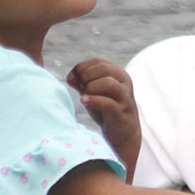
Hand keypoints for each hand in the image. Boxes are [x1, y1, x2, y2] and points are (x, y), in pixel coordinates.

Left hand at [68, 59, 141, 176]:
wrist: (123, 133)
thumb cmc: (106, 110)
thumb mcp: (94, 93)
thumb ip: (82, 83)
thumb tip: (70, 77)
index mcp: (118, 74)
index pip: (98, 62)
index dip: (81, 67)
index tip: (70, 79)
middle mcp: (124, 82)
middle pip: (104, 68)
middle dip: (86, 76)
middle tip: (79, 88)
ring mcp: (124, 96)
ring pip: (108, 83)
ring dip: (91, 87)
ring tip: (84, 96)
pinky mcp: (121, 112)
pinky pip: (108, 102)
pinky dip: (93, 100)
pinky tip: (84, 101)